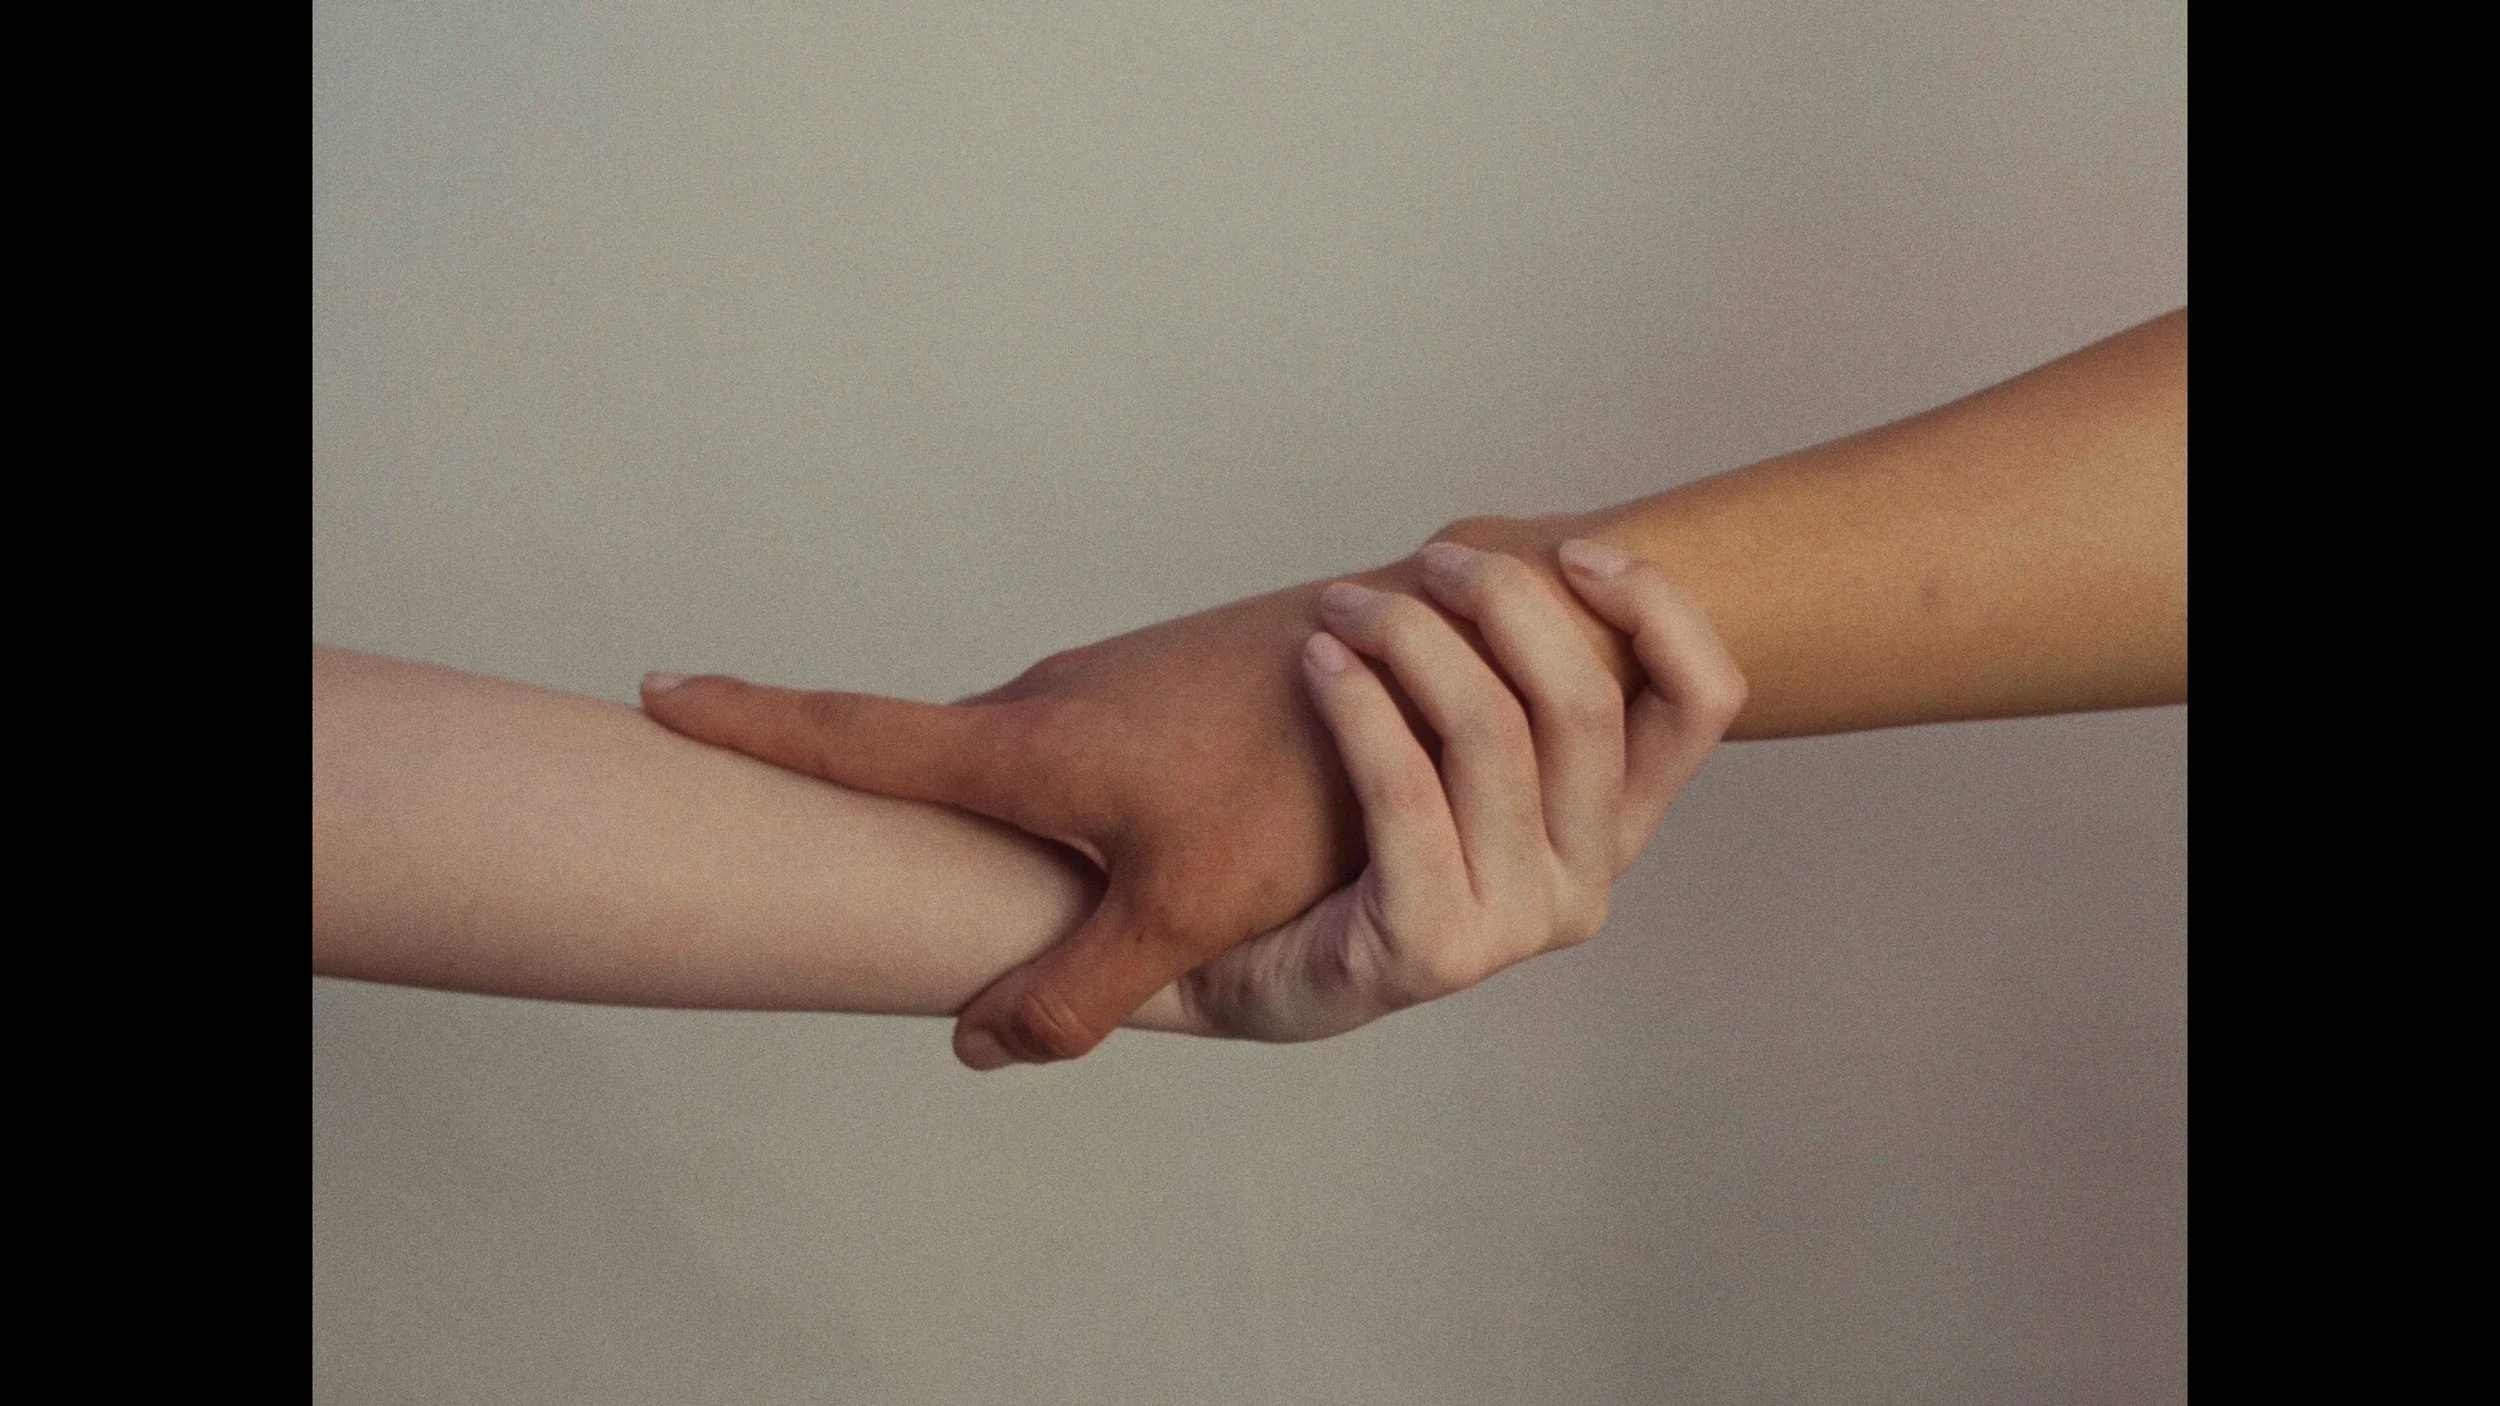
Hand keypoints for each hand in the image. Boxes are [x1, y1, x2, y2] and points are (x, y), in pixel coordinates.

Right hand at [640, 520, 1627, 1069]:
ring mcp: (1114, 678)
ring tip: (935, 832)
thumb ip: (1075, 986)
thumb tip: (973, 1049)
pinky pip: (1084, 739)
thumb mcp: (1187, 908)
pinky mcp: (1172, 674)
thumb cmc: (1312, 778)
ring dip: (972, 787)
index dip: (751, 723)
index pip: (853, 736)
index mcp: (1027, 746)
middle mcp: (1051, 697)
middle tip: (750, 771)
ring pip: (1018, 751)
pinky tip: (1118, 818)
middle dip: (838, 769)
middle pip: (918, 752)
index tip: (658, 690)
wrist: (1439, 642)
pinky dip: (1068, 781)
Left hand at [1161, 539, 1744, 1042]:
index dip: (1659, 607)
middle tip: (1432, 561)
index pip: (1703, 702)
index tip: (1573, 550)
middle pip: (1583, 702)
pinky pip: (1405, 794)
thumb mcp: (1447, 753)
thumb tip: (1501, 548)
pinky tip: (1317, 661)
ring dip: (1410, 640)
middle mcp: (1586, 882)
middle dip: (1504, 601)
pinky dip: (1359, 707)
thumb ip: (1500, 678)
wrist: (1243, 961)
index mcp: (1613, 826)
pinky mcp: (1433, 949)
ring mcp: (1515, 926)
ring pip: (1490, 734)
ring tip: (1344, 606)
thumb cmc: (1345, 838)